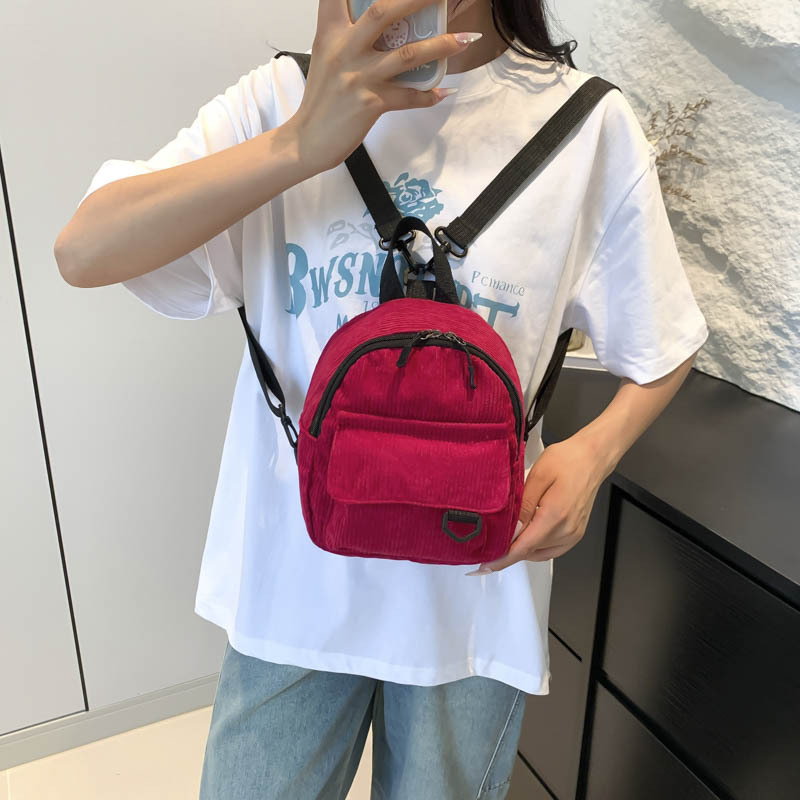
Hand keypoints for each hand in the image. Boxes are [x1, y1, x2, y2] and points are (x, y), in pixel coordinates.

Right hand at [288, 0, 478, 173]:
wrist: (308, 140)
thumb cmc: (321, 99)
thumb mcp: (327, 55)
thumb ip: (347, 34)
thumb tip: (380, 19)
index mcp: (331, 33)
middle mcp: (345, 50)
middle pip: (384, 12)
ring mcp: (359, 77)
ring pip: (407, 55)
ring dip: (441, 46)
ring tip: (465, 39)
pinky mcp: (371, 104)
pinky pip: (408, 97)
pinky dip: (428, 95)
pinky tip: (444, 91)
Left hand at [469, 433, 610, 573]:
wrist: (592, 458)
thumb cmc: (568, 460)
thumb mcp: (536, 476)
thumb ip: (523, 506)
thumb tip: (510, 529)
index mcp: (554, 515)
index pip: (523, 548)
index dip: (502, 559)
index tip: (486, 565)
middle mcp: (566, 529)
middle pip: (529, 551)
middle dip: (509, 550)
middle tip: (491, 543)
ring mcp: (573, 533)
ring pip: (539, 552)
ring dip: (522, 548)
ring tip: (507, 537)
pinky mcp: (576, 533)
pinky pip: (552, 549)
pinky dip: (536, 547)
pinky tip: (527, 537)